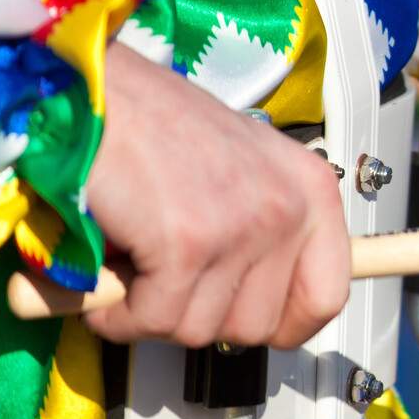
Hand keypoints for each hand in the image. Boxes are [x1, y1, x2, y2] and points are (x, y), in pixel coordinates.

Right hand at [82, 46, 350, 348]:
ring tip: (133, 258)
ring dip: (150, 310)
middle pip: (255, 325)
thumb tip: (252, 304)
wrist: (91, 89)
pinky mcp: (189, 245)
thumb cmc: (151, 122)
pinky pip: (152, 320)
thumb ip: (260, 230)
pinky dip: (116, 311)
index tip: (242, 319)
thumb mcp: (240, 168)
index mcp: (311, 189)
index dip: (282, 324)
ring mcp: (242, 229)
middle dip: (197, 313)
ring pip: (198, 329)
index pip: (327, 297)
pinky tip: (107, 271)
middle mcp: (288, 209)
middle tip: (163, 274)